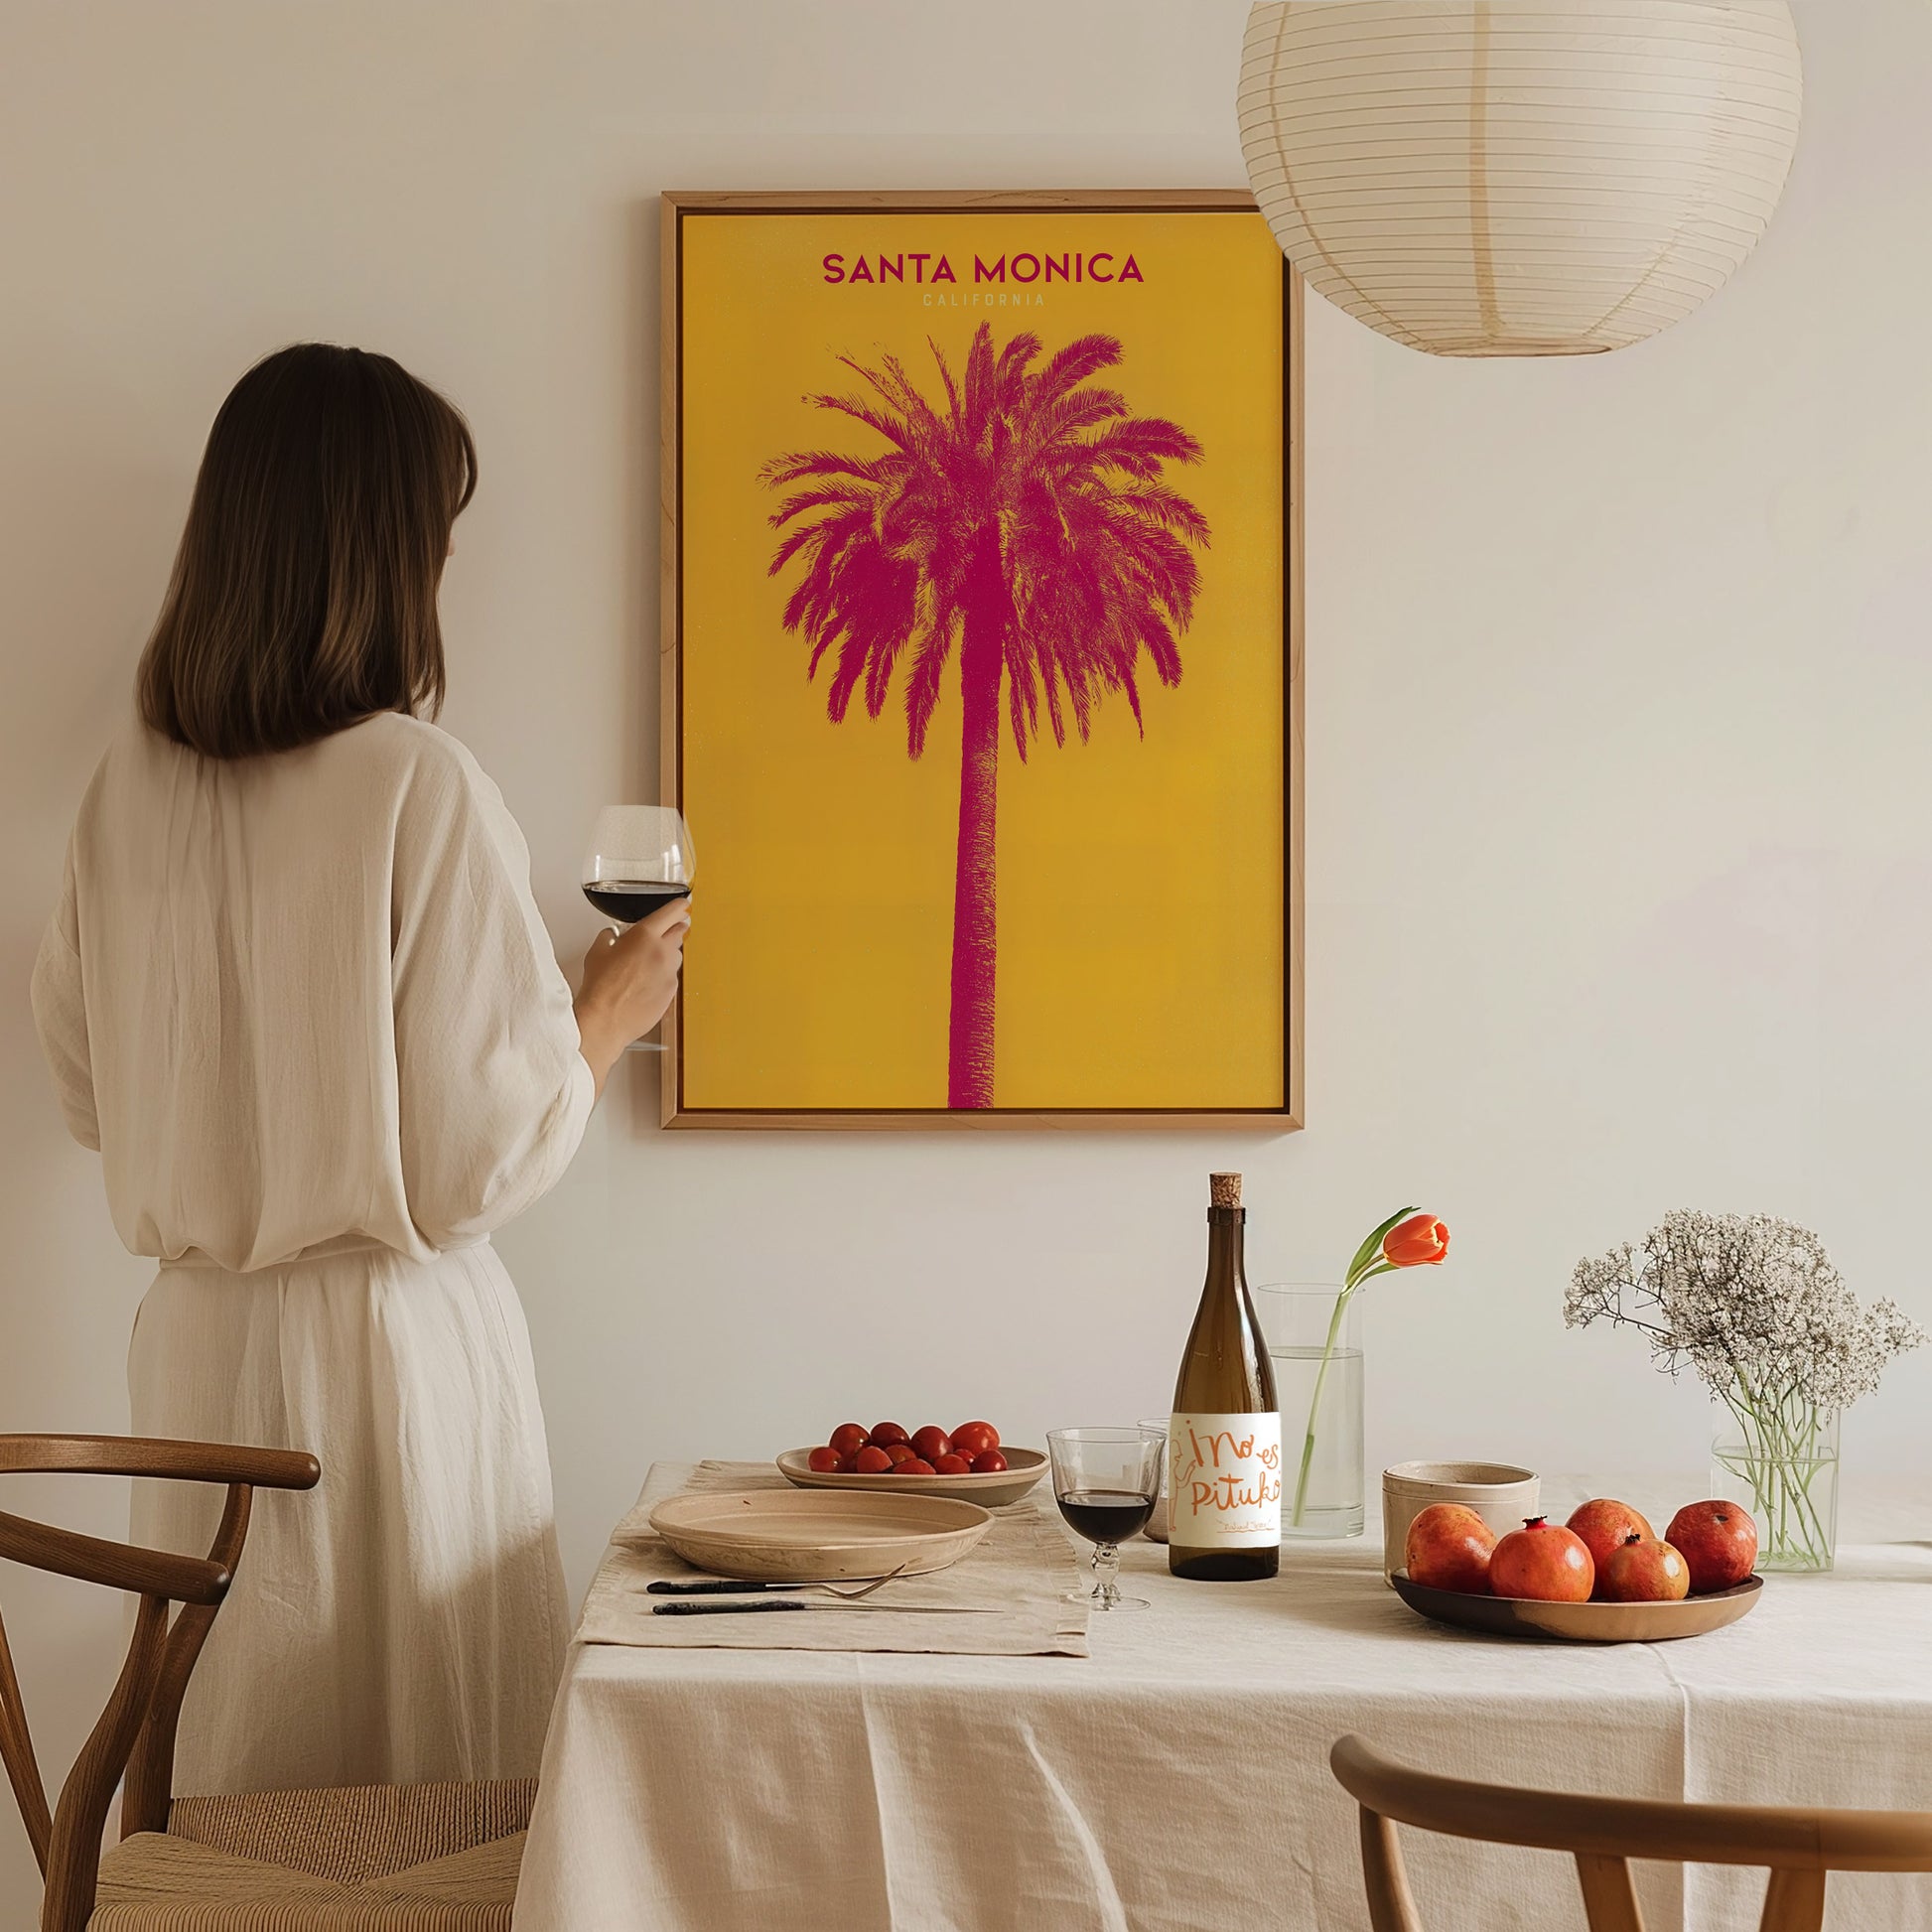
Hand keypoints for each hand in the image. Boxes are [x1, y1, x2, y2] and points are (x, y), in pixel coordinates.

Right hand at [574, 895, 690, 1095]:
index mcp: (645, 935)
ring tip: (647, 964)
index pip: (673, 911)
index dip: (680, 906)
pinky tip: (646, 984)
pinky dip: (663, 976)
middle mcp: (662, 952)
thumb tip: (612, 935)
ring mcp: (670, 973)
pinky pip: (672, 977)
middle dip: (673, 929)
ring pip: (677, 956)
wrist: (605, 1020)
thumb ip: (609, 937)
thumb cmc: (600, 988)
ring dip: (667, 955)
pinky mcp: (672, 992)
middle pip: (680, 932)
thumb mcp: (597, 952)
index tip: (683, 905)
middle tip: (663, 933)